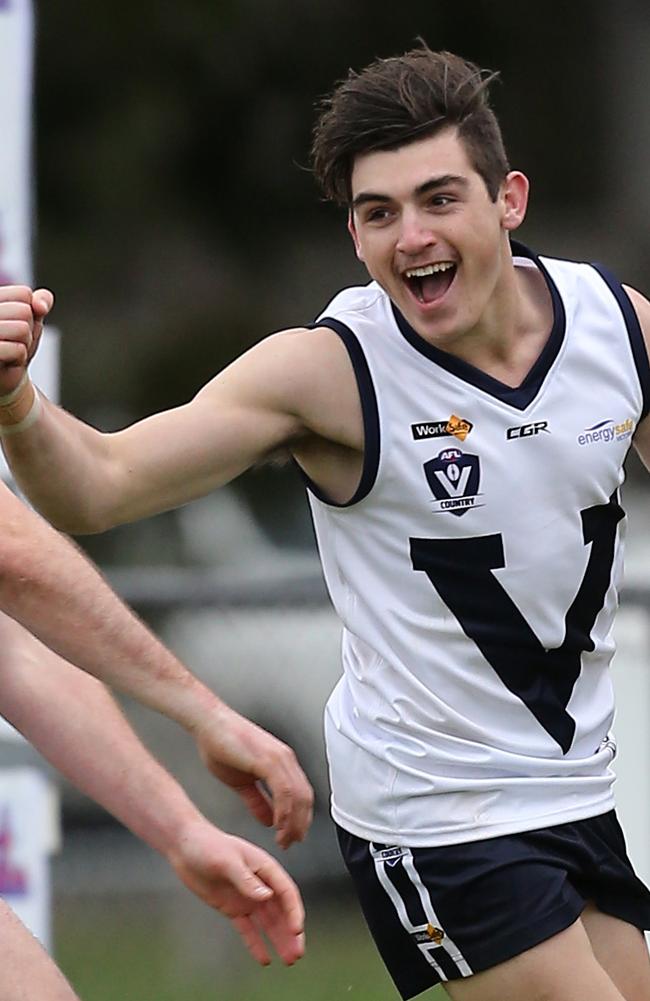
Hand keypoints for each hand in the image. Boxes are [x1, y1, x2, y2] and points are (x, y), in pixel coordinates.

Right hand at [0, 285, 53, 393]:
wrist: (4, 378)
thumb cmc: (16, 343)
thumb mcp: (33, 319)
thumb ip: (40, 301)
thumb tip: (40, 306)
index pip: (24, 293)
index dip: (30, 312)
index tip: (17, 324)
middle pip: (24, 311)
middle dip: (28, 330)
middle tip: (14, 340)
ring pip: (22, 329)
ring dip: (25, 344)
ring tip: (11, 350)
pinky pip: (17, 349)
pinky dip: (20, 358)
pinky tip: (8, 362)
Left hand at [167, 819, 304, 965]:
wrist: (186, 847)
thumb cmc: (208, 846)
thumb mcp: (227, 860)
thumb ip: (246, 879)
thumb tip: (267, 896)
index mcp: (264, 868)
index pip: (286, 892)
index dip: (294, 911)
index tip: (296, 930)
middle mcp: (260, 884)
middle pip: (281, 911)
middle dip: (291, 932)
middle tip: (298, 954)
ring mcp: (247, 897)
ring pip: (268, 922)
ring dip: (279, 940)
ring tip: (289, 961)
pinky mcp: (233, 908)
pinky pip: (248, 929)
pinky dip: (256, 943)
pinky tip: (265, 959)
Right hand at [195, 706, 313, 848]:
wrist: (208, 723)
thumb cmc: (220, 745)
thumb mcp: (242, 781)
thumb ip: (258, 801)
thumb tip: (269, 819)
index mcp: (281, 763)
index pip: (301, 795)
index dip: (300, 819)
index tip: (293, 836)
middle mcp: (285, 759)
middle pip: (305, 798)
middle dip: (300, 825)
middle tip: (292, 842)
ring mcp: (279, 758)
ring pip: (297, 796)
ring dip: (293, 822)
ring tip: (285, 839)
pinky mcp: (268, 759)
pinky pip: (284, 789)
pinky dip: (284, 810)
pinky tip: (278, 824)